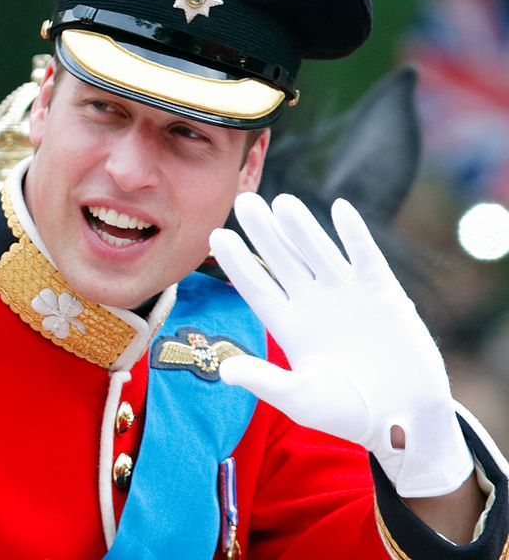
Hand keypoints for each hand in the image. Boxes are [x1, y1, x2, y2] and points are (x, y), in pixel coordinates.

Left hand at [209, 193, 471, 496]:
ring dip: (301, 227)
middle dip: (263, 232)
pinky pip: (365, 257)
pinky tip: (339, 208)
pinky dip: (354, 234)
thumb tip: (225, 372)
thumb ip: (266, 382)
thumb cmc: (350, 414)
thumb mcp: (302, 400)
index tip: (215, 235)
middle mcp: (313, 304)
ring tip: (282, 200)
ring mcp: (347, 296)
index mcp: (288, 326)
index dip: (237, 262)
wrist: (405, 420)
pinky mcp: (383, 294)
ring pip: (318, 252)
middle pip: (281, 260)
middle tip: (243, 199)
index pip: (256, 286)